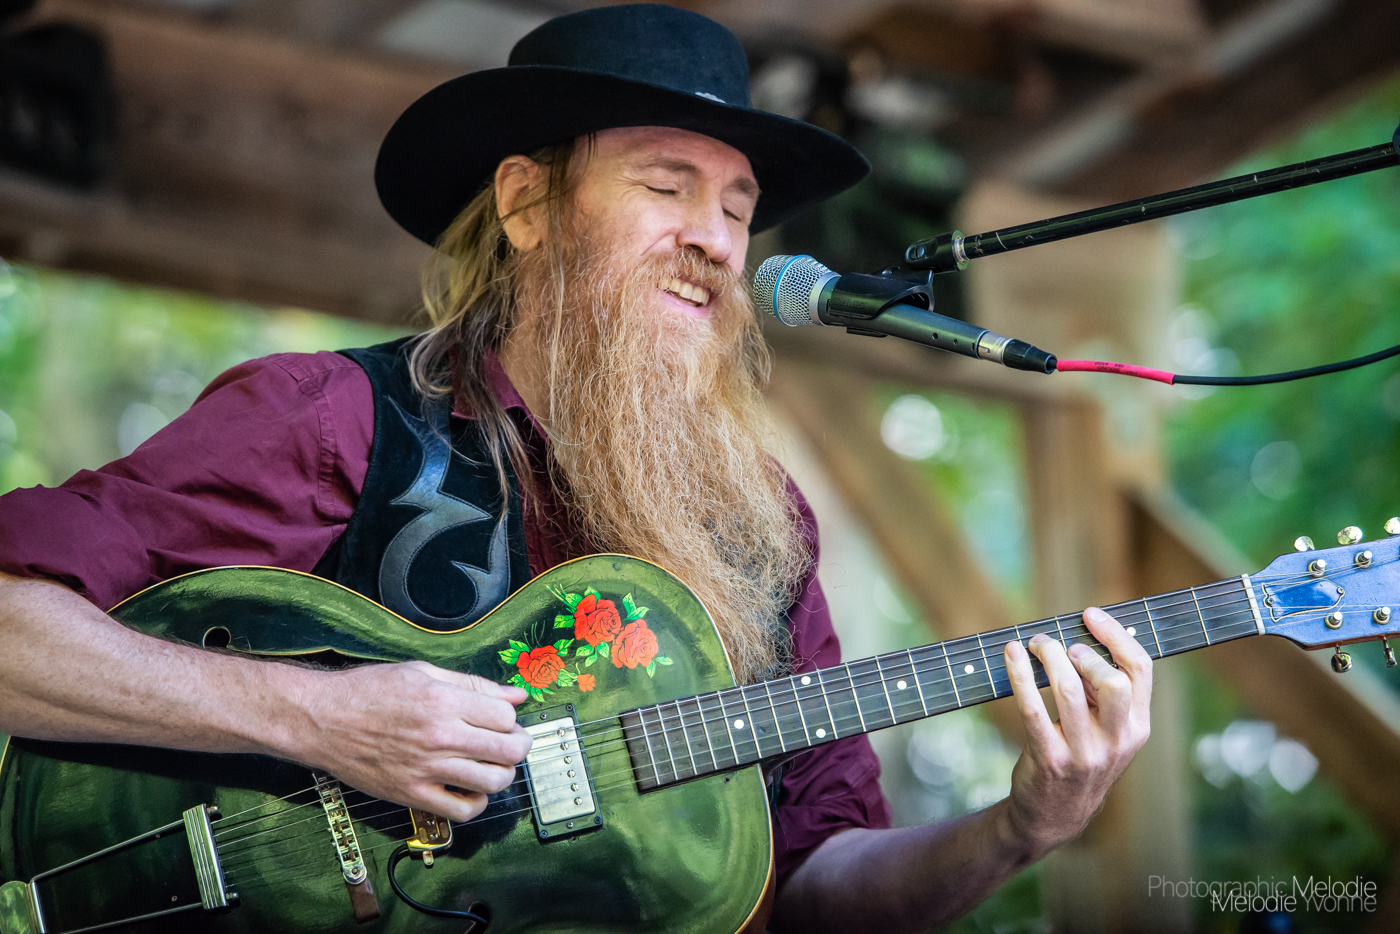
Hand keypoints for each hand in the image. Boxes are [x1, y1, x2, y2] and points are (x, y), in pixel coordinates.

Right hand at [294, 660, 533, 821]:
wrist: (322, 720)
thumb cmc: (369, 691)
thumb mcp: (423, 672)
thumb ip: (473, 685)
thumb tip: (516, 696)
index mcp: (443, 702)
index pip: (506, 717)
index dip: (512, 718)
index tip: (503, 719)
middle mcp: (439, 737)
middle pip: (508, 751)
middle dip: (519, 746)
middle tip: (511, 742)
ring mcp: (426, 770)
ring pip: (493, 782)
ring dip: (502, 774)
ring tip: (492, 764)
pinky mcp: (412, 794)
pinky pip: (462, 811)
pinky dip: (477, 803)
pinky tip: (471, 788)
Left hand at [1001, 607, 1152, 857]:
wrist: (1055, 815)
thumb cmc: (1080, 758)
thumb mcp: (1107, 732)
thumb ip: (1104, 693)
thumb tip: (1083, 635)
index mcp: (1137, 728)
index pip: (1141, 670)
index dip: (1116, 635)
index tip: (1090, 614)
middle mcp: (1117, 741)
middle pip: (1115, 682)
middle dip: (1085, 653)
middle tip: (1060, 644)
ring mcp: (1085, 754)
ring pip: (1070, 691)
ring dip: (1048, 658)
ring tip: (1033, 643)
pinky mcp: (1050, 759)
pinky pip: (1033, 709)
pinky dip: (1020, 675)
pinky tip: (1010, 655)